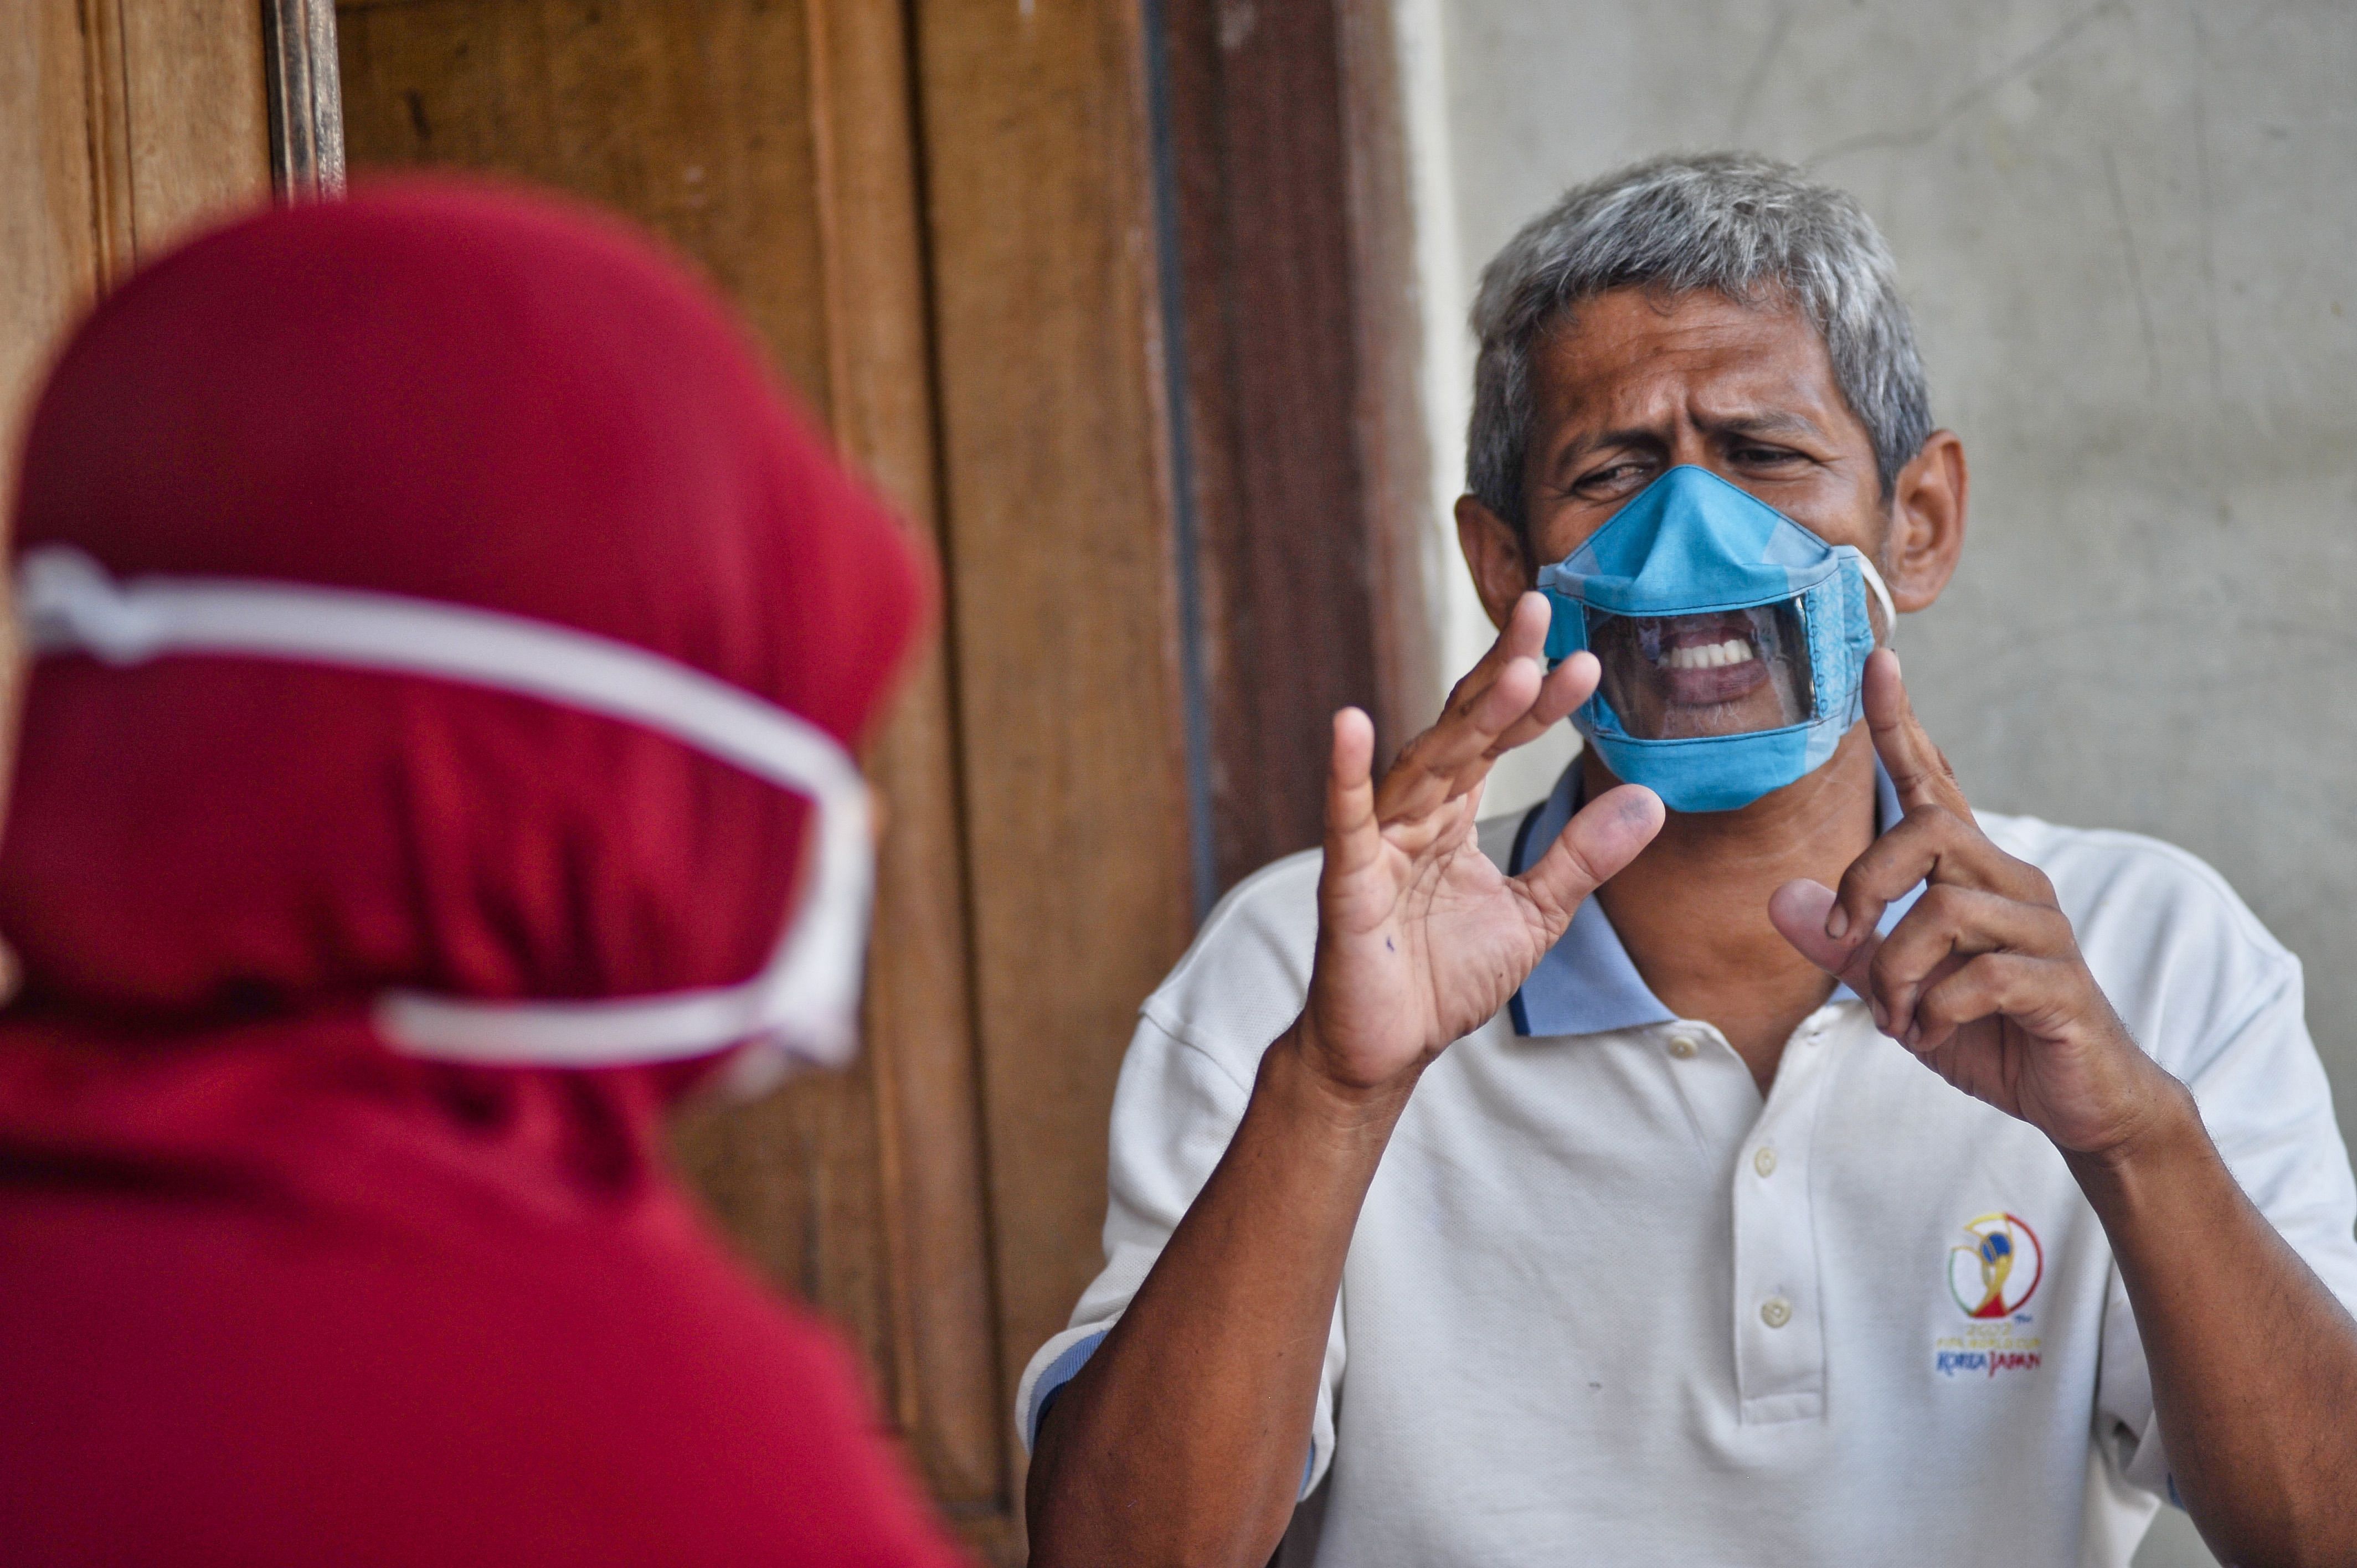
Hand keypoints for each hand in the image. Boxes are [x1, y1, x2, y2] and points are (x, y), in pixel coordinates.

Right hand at [1299, 592, 1662, 1096]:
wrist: (1387, 1050)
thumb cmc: (1442, 978)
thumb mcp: (1535, 914)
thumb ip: (1583, 857)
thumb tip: (1648, 799)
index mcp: (1453, 814)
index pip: (1500, 739)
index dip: (1540, 699)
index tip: (1585, 658)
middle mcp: (1415, 814)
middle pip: (1462, 729)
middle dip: (1503, 671)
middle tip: (1544, 610)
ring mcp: (1378, 843)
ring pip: (1424, 764)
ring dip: (1466, 717)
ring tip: (1513, 670)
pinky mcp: (1348, 883)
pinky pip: (1346, 820)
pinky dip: (1345, 773)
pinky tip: (1347, 723)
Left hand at [1768, 651, 2178, 1155]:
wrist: (2076, 1099)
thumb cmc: (1987, 1033)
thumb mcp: (1895, 990)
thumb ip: (1843, 945)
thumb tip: (1779, 899)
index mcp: (1970, 876)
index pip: (1933, 784)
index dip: (1902, 726)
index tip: (1877, 664)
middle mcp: (2010, 885)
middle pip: (1928, 832)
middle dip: (1866, 883)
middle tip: (1846, 943)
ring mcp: (2040, 930)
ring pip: (1945, 910)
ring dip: (1898, 971)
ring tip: (1898, 1016)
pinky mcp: (2060, 982)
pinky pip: (1982, 975)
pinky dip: (1936, 1011)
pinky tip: (1931, 1034)